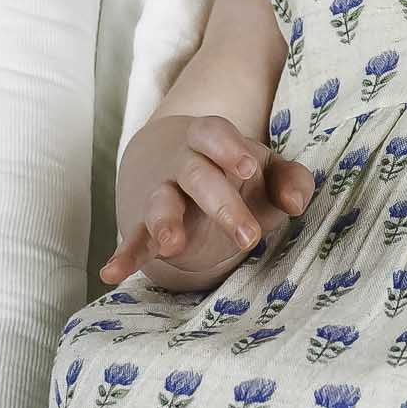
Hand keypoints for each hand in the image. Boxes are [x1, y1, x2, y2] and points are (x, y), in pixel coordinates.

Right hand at [99, 114, 315, 286]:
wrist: (173, 163)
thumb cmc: (233, 169)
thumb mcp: (266, 169)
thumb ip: (290, 179)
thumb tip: (296, 204)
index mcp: (210, 140)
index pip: (215, 133)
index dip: (229, 148)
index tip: (247, 170)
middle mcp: (181, 163)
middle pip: (197, 176)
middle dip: (222, 204)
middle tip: (249, 238)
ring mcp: (161, 194)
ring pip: (160, 203)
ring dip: (165, 222)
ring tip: (170, 244)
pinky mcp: (147, 227)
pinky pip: (134, 240)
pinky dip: (123, 257)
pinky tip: (110, 273)